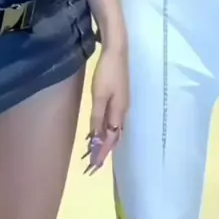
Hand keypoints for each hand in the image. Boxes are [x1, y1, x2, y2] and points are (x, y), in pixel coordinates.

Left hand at [83, 44, 128, 173]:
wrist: (117, 52)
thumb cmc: (107, 73)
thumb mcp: (99, 95)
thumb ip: (98, 117)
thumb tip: (96, 138)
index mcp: (119, 111)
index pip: (112, 138)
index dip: (103, 152)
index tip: (95, 166)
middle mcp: (123, 110)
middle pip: (116, 135)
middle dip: (106, 150)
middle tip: (95, 163)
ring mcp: (123, 103)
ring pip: (116, 127)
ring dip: (107, 140)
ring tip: (97, 150)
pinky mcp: (120, 97)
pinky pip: (114, 119)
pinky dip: (108, 129)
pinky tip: (102, 129)